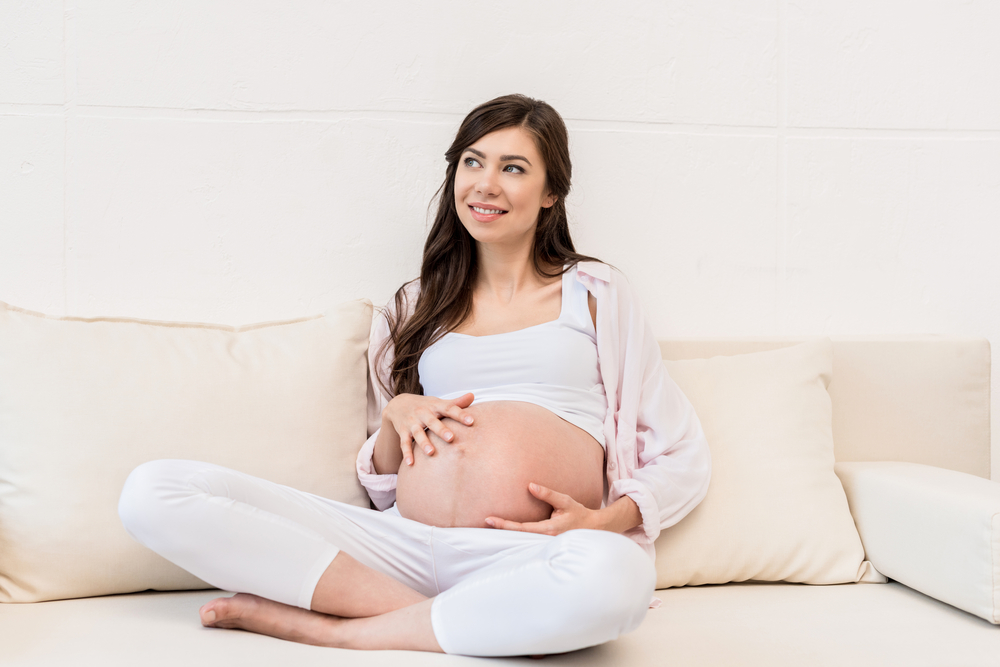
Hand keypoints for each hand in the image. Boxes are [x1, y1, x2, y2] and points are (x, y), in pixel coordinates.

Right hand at [383, 392, 474, 465]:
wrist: (398, 404)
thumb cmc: (425, 406)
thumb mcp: (438, 403)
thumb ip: (456, 403)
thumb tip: (472, 396)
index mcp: (435, 406)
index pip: (449, 408)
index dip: (460, 414)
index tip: (471, 421)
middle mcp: (423, 413)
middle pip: (432, 422)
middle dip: (441, 430)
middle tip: (451, 438)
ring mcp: (412, 423)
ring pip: (418, 433)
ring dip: (424, 443)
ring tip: (431, 452)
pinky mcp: (402, 431)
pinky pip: (404, 443)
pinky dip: (407, 453)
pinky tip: (411, 464)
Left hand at [485, 483, 600, 535]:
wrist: (594, 530)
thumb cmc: (579, 514)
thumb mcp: (565, 501)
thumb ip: (547, 494)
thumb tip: (530, 486)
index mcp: (548, 530)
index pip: (520, 528)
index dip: (504, 524)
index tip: (489, 519)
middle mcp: (544, 540)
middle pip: (517, 537)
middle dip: (500, 531)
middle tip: (482, 523)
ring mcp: (544, 545)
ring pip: (521, 542)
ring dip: (507, 535)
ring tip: (489, 528)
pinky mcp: (545, 546)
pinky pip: (528, 542)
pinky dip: (516, 538)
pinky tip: (506, 535)